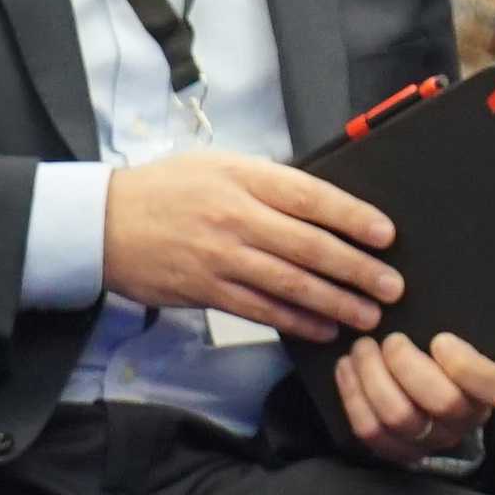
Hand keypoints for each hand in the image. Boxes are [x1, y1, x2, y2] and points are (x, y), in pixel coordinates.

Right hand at [104, 151, 399, 342]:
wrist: (102, 223)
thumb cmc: (167, 189)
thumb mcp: (218, 165)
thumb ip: (268, 183)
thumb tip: (323, 204)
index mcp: (244, 178)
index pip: (311, 196)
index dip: (353, 217)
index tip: (386, 234)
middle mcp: (235, 217)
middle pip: (309, 246)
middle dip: (356, 269)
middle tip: (391, 285)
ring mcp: (221, 257)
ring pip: (290, 284)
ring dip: (335, 302)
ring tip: (367, 314)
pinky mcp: (206, 291)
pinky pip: (261, 310)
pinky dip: (297, 322)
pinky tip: (324, 329)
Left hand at [336, 330, 494, 465]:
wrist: (438, 383)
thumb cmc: (453, 347)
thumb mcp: (469, 332)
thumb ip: (462, 321)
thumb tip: (436, 293)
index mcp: (492, 388)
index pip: (491, 386)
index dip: (463, 365)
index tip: (440, 339)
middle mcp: (465, 419)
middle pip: (440, 402)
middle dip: (407, 365)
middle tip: (391, 339)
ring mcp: (431, 439)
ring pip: (398, 417)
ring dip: (372, 377)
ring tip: (362, 348)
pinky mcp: (398, 448)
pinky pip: (371, 431)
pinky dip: (354, 396)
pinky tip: (346, 368)